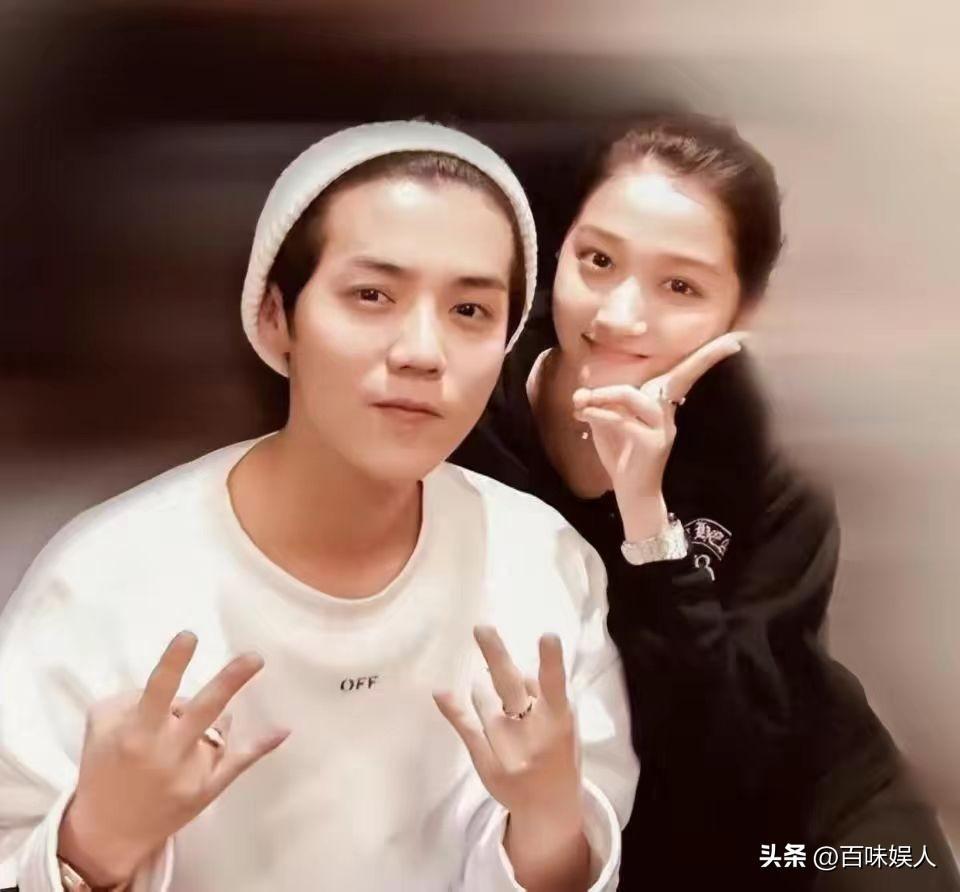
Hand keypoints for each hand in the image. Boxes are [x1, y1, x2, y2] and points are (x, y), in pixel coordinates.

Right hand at [58, 631, 288, 886]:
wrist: (108, 833)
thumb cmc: (103, 770)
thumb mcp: (99, 729)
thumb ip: (128, 698)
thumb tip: (171, 684)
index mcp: (137, 733)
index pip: (158, 691)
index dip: (174, 663)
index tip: (190, 635)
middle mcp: (167, 751)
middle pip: (205, 710)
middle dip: (230, 681)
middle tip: (255, 657)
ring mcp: (191, 773)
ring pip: (221, 725)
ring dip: (213, 720)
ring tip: (187, 735)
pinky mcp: (207, 790)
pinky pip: (239, 762)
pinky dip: (261, 746)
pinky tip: (282, 730)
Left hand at [434, 627, 588, 890]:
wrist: (549, 808)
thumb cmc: (557, 752)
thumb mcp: (562, 724)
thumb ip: (542, 696)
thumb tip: (508, 666)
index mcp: (559, 720)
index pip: (556, 685)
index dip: (552, 661)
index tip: (548, 635)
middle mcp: (533, 734)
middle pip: (510, 686)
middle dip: (496, 655)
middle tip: (481, 627)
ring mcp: (507, 750)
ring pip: (484, 698)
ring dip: (485, 691)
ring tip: (503, 710)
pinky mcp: (486, 763)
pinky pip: (465, 727)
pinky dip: (452, 708)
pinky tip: (441, 693)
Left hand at [573, 331, 744, 538]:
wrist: (631, 494)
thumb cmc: (622, 457)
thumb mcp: (609, 427)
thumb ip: (599, 407)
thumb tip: (580, 394)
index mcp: (661, 407)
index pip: (684, 376)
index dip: (707, 358)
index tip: (736, 342)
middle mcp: (667, 415)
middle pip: (680, 378)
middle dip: (700, 359)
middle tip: (699, 350)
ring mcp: (662, 430)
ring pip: (636, 397)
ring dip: (607, 394)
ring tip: (585, 399)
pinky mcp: (651, 445)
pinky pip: (622, 421)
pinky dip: (599, 415)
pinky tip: (585, 415)